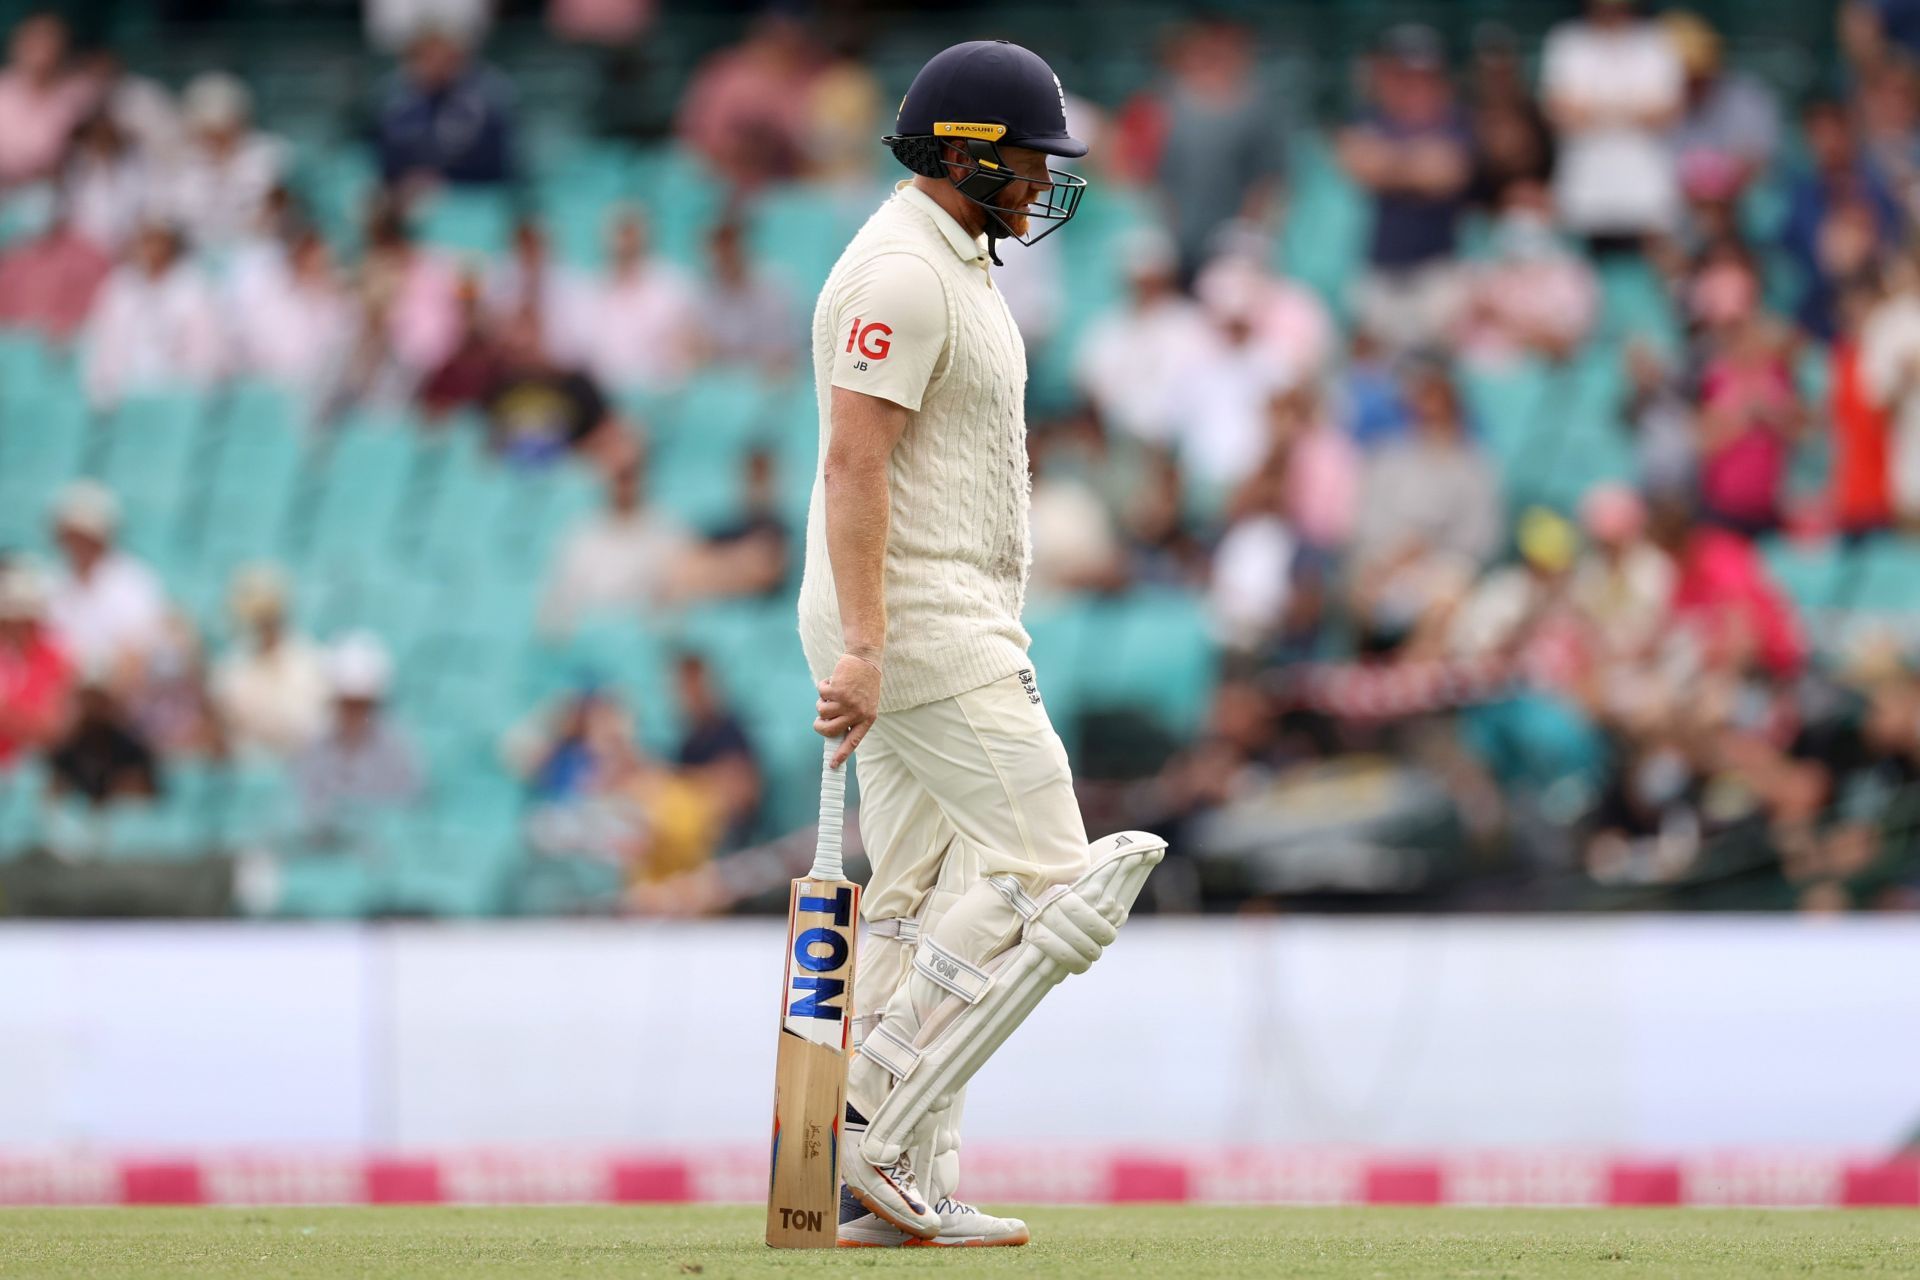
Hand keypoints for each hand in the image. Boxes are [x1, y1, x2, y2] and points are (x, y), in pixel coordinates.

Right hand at [815, 651, 881, 766]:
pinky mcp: (838, 691)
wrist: (866, 659)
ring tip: (833, 691)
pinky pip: (821, 694)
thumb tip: (833, 731)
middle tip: (819, 719)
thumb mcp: (864, 703)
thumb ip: (852, 717)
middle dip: (819, 725)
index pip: (853, 741)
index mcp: (867, 719)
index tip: (833, 765)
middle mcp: (858, 713)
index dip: (842, 754)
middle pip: (830, 730)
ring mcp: (847, 703)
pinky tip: (834, 679)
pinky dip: (823, 685)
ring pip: (821, 711)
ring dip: (822, 700)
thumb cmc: (864, 682)